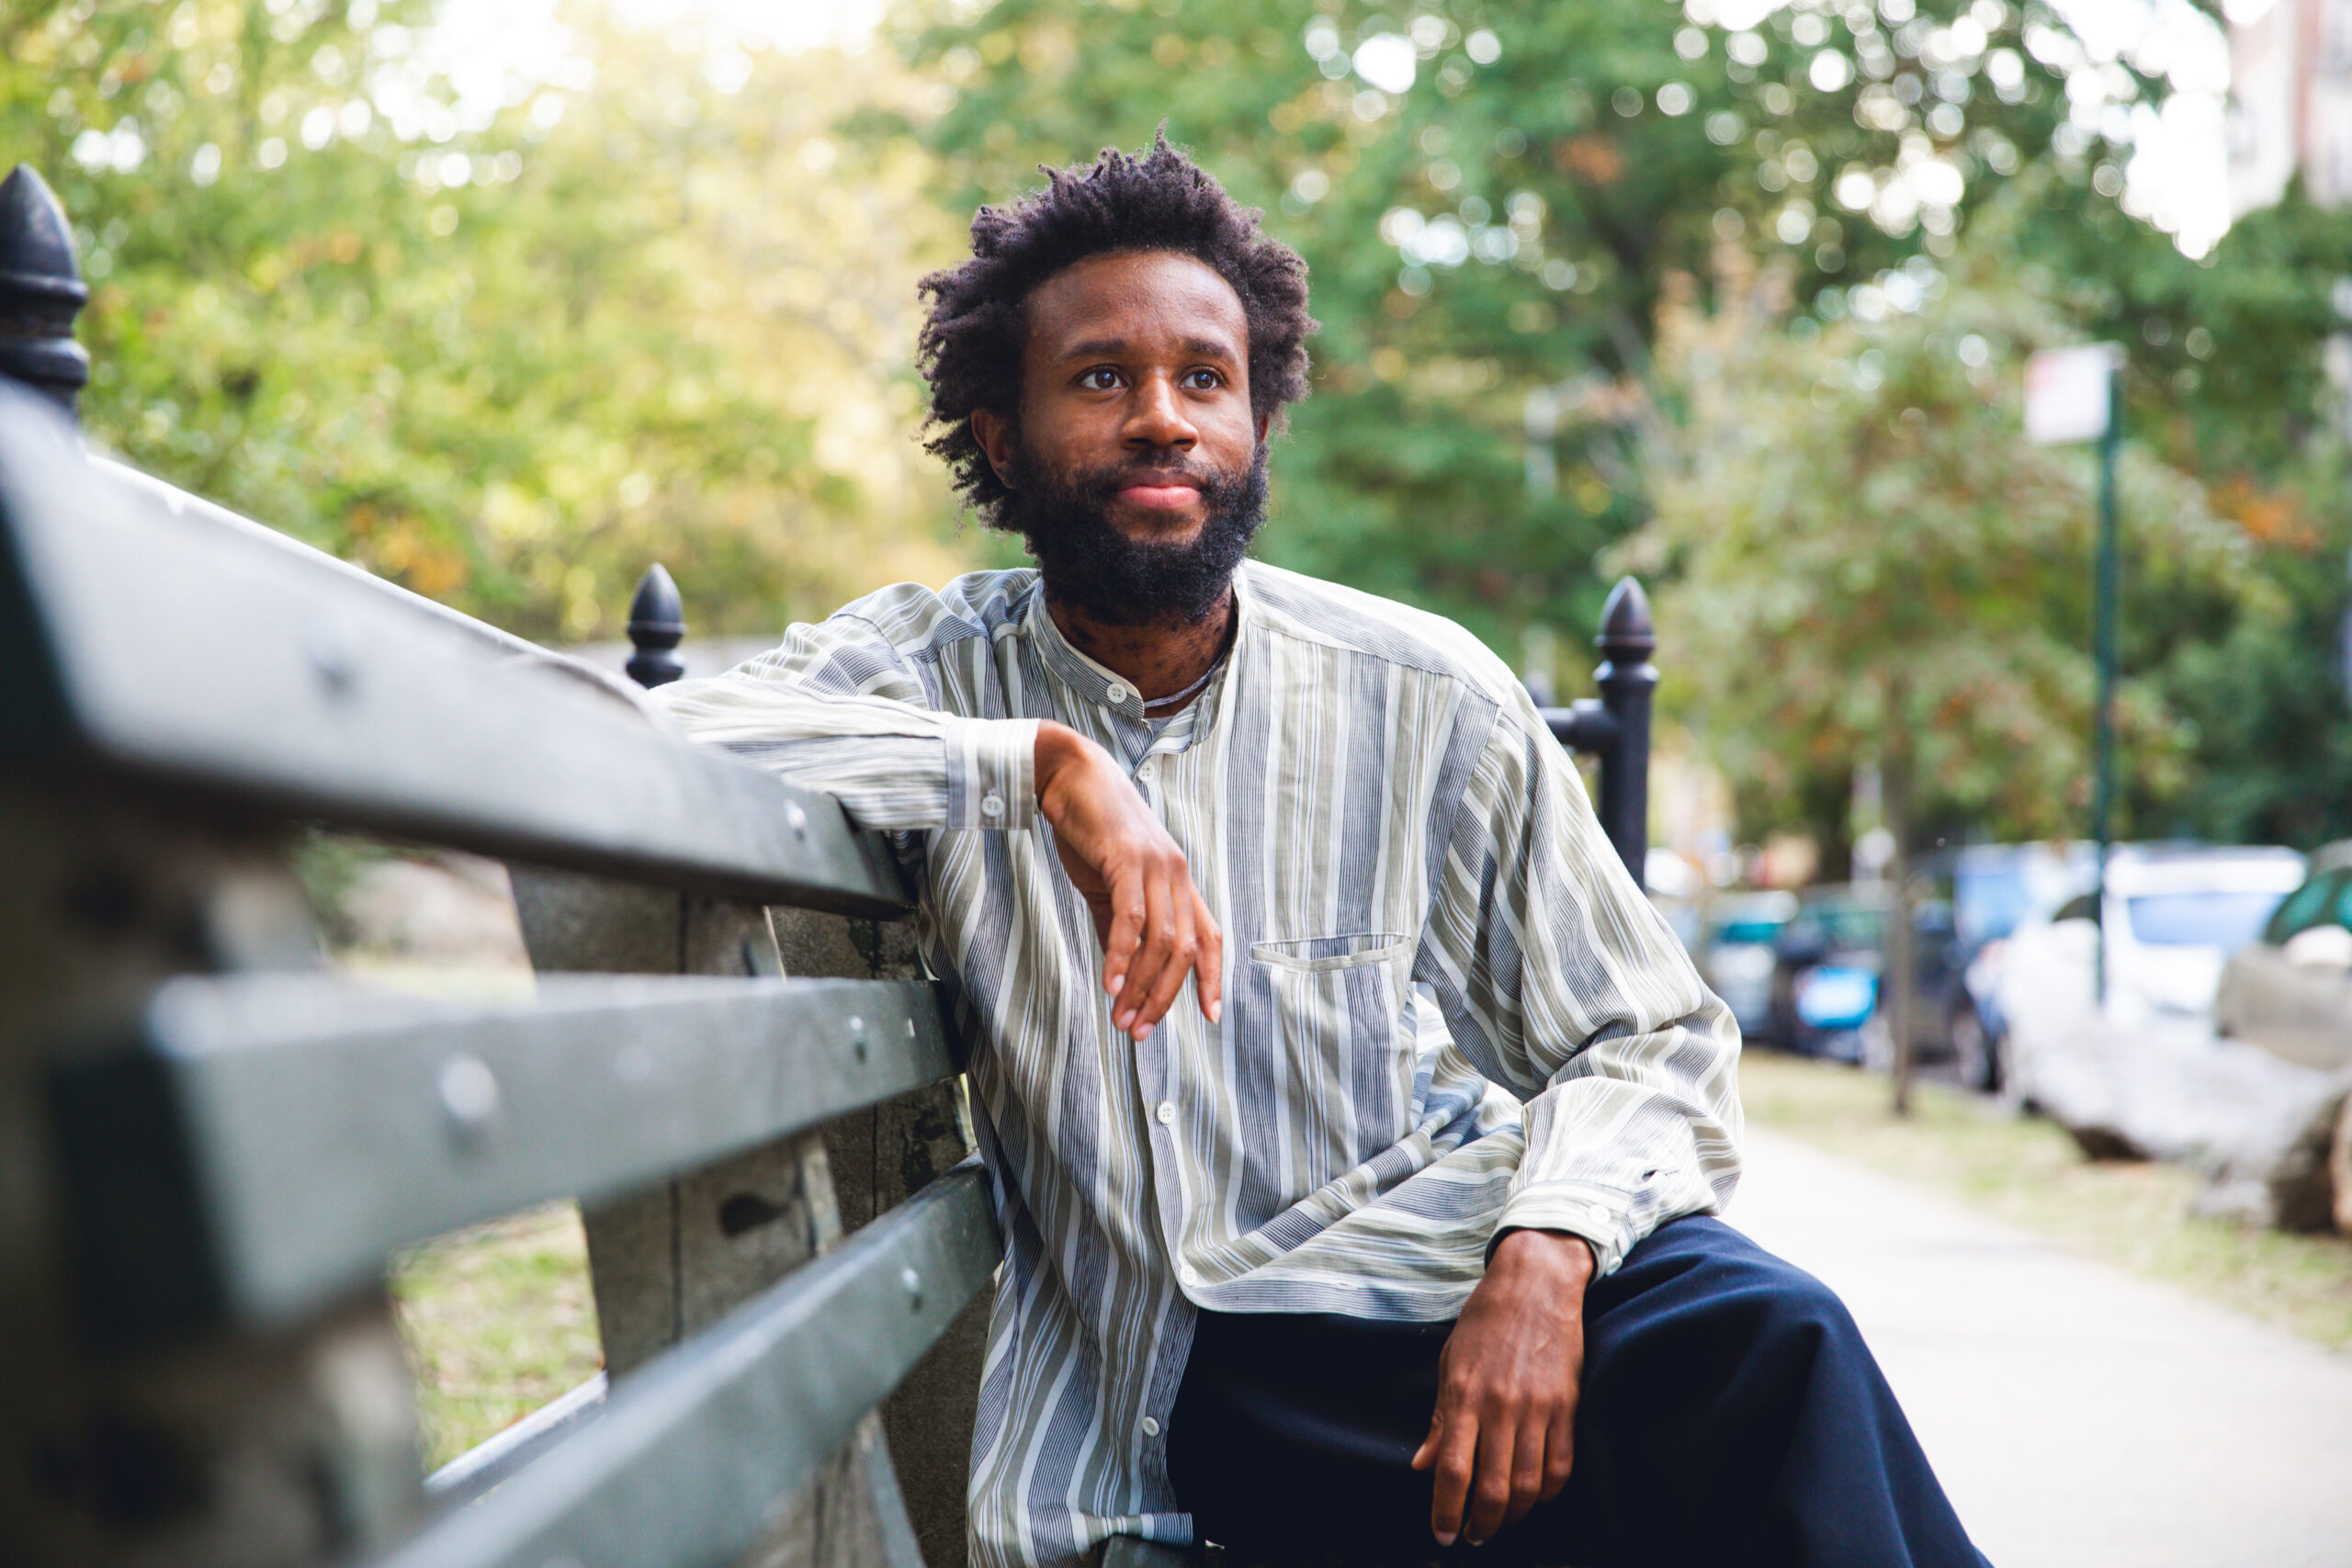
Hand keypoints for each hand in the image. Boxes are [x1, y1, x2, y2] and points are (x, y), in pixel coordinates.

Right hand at [1033, 721, 1222, 1040]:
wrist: (1069, 775)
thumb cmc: (1091, 829)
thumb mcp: (1111, 883)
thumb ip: (1120, 925)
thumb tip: (1122, 971)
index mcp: (1179, 880)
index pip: (1209, 936)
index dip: (1213, 978)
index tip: (1211, 1016)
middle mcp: (1177, 874)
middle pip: (1185, 951)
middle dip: (1164, 998)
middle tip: (1138, 1032)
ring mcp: (1156, 865)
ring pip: (1161, 941)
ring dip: (1141, 987)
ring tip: (1121, 1018)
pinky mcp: (1127, 859)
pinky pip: (1130, 918)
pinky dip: (1120, 956)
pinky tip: (1110, 984)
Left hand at [1412, 1228, 1593, 1547]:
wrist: (1535, 1284)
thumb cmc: (1485, 1322)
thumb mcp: (1450, 1363)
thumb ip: (1439, 1420)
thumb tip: (1421, 1465)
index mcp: (1465, 1396)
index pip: (1453, 1471)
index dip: (1445, 1511)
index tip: (1442, 1534)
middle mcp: (1501, 1407)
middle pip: (1494, 1488)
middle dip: (1482, 1524)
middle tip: (1473, 1535)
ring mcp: (1539, 1408)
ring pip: (1530, 1485)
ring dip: (1515, 1515)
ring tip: (1502, 1521)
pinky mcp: (1568, 1406)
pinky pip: (1561, 1465)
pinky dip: (1549, 1492)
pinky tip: (1536, 1497)